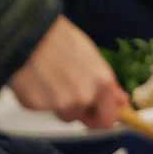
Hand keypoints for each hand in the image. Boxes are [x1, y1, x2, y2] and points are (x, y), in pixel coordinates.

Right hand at [11, 17, 128, 130]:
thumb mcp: (93, 58)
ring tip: (53, 80)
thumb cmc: (62, 40)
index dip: (104, 116)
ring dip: (61, 104)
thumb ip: (107, 85)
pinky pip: (43, 109)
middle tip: (73, 93)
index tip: (100, 113)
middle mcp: (83, 97)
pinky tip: (39, 80)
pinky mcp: (36, 106)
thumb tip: (121, 102)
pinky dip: (41, 99)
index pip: (108, 119)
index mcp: (102, 83)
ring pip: (64, 114)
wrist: (31, 33)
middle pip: (84, 119)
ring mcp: (59, 104)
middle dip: (82, 111)